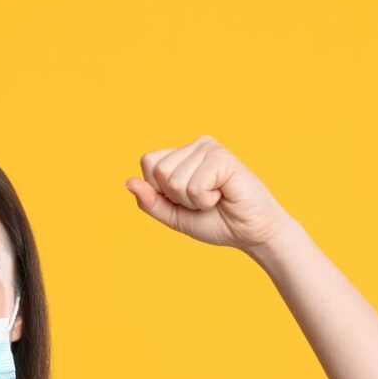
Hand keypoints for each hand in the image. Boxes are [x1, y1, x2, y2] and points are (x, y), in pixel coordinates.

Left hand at [124, 135, 294, 251]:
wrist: (248, 233)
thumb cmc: (214, 221)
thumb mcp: (173, 215)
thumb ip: (150, 201)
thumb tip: (129, 182)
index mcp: (182, 154)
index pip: (147, 162)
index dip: (159, 190)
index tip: (184, 199)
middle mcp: (196, 145)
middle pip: (159, 172)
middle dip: (176, 197)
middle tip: (202, 200)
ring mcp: (210, 148)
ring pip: (174, 180)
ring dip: (192, 201)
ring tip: (214, 198)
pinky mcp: (223, 158)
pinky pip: (194, 186)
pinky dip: (204, 200)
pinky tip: (222, 195)